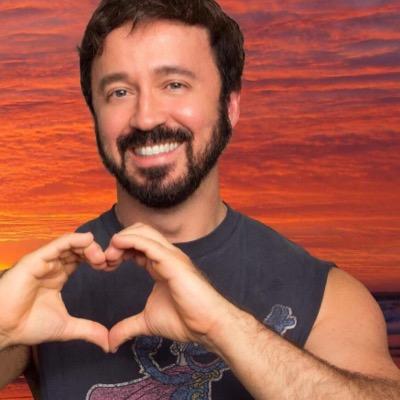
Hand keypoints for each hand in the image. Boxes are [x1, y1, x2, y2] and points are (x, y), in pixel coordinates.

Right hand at [0, 233, 108, 351]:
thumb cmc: (28, 325)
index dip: (97, 260)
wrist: (4, 329)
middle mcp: (52, 266)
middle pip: (78, 250)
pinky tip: (89, 240)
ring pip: (70, 244)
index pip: (81, 260)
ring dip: (88, 247)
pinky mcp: (35, 259)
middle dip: (95, 252)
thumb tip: (108, 344)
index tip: (110, 267)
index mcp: (58, 276)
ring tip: (100, 256)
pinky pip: (57, 244)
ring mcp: (44, 261)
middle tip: (107, 261)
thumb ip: (88, 330)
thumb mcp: (66, 327)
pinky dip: (74, 240)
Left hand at [105, 223, 236, 352]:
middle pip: (139, 231)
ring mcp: (170, 255)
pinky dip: (129, 240)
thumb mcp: (148, 322)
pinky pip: (147, 242)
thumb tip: (110, 342)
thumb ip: (127, 327)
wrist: (207, 325)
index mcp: (161, 264)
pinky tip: (116, 248)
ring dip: (121, 239)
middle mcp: (166, 255)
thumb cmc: (186, 320)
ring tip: (110, 256)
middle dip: (118, 240)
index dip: (119, 250)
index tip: (106, 265)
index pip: (137, 244)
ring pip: (143, 231)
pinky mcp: (172, 261)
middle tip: (105, 259)